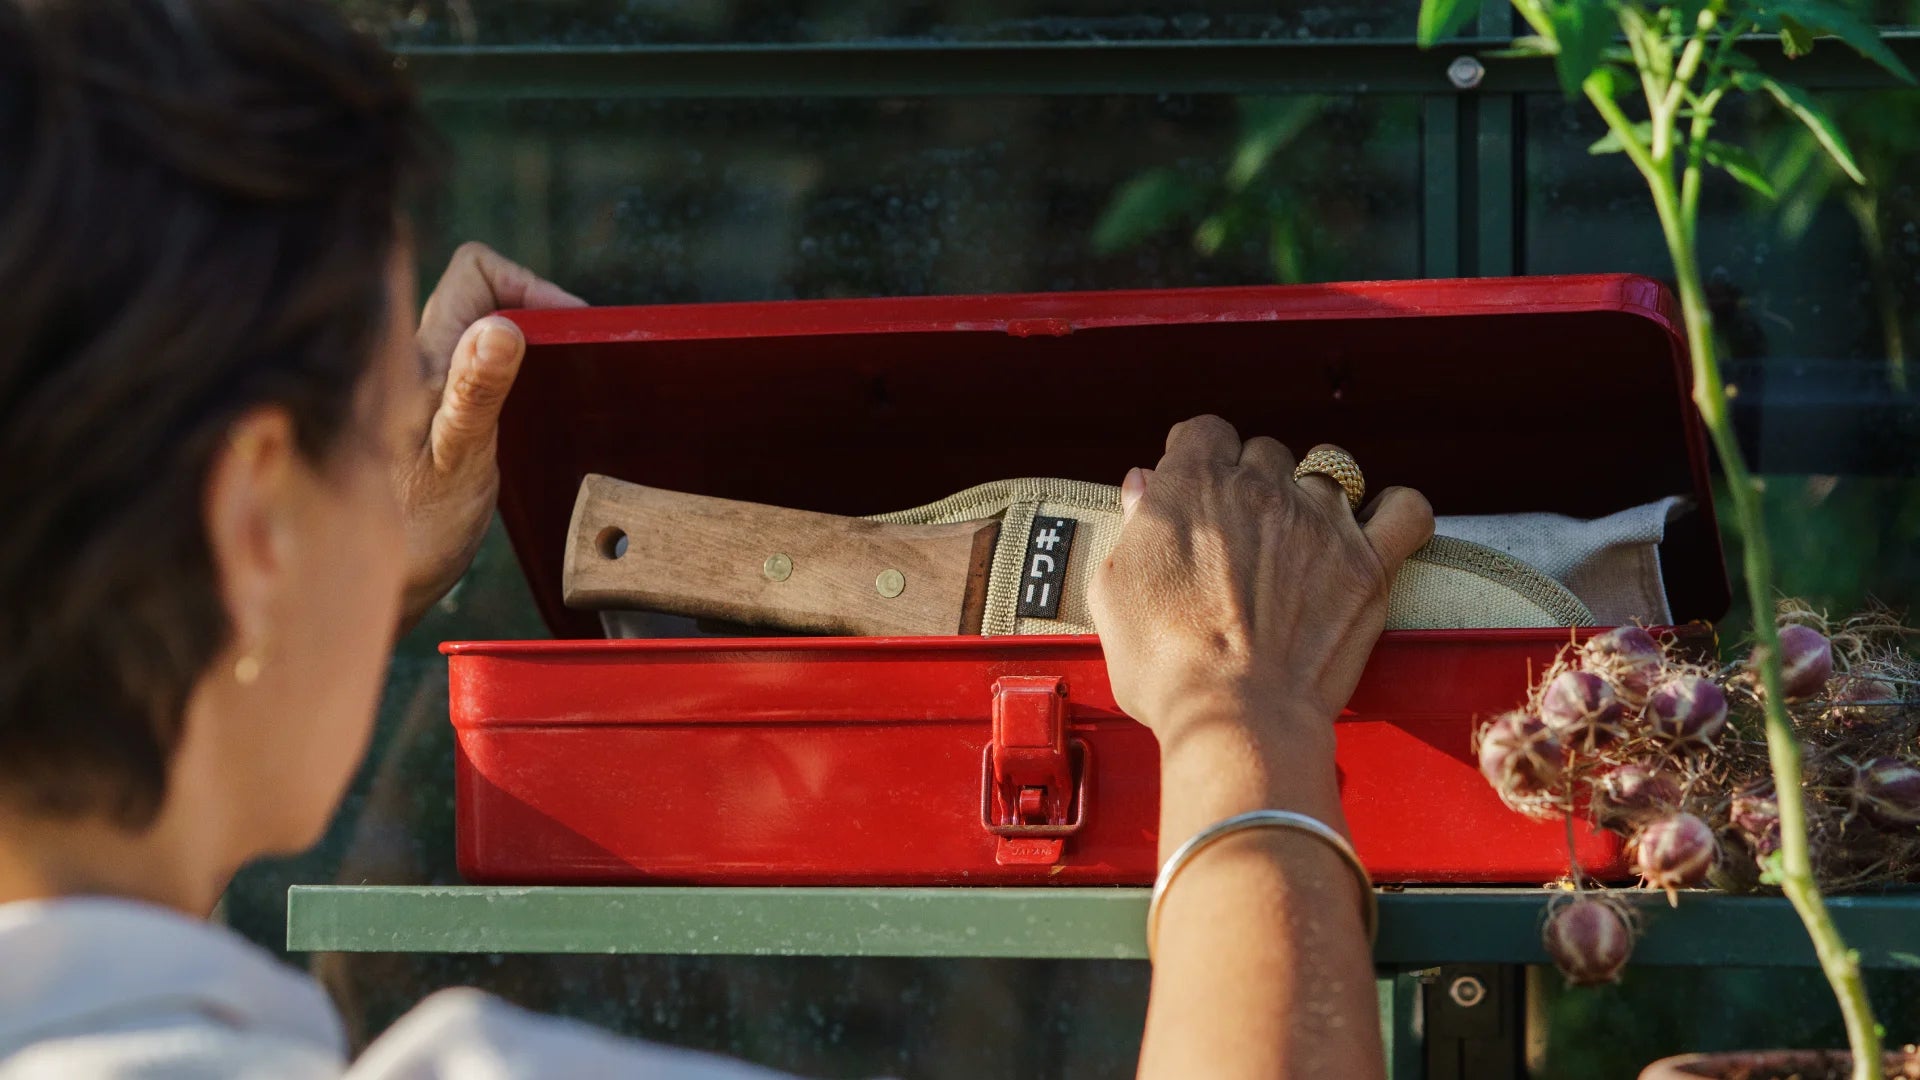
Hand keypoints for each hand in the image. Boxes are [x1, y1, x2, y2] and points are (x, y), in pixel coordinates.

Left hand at [395, 242, 585, 626]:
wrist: (384, 585)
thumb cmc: (416, 529)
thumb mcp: (459, 459)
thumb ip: (475, 392)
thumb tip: (503, 327)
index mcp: (424, 355)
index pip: (477, 270)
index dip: (528, 283)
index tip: (568, 329)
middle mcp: (422, 360)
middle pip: (485, 294)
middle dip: (537, 313)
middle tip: (575, 359)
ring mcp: (430, 388)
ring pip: (485, 332)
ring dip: (530, 346)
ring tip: (562, 385)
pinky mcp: (442, 418)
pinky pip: (484, 371)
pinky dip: (519, 376)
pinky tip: (535, 416)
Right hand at [1088, 416, 1433, 760]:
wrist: (1233, 718)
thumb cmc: (1164, 666)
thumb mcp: (1114, 590)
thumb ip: (1132, 526)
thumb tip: (1142, 485)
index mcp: (1192, 485)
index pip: (1205, 431)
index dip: (1199, 456)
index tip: (1196, 484)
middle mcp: (1260, 488)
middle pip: (1264, 452)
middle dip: (1252, 482)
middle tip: (1242, 534)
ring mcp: (1320, 521)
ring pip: (1327, 473)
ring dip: (1310, 499)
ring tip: (1299, 542)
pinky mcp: (1368, 563)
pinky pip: (1405, 510)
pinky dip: (1395, 511)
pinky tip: (1377, 527)